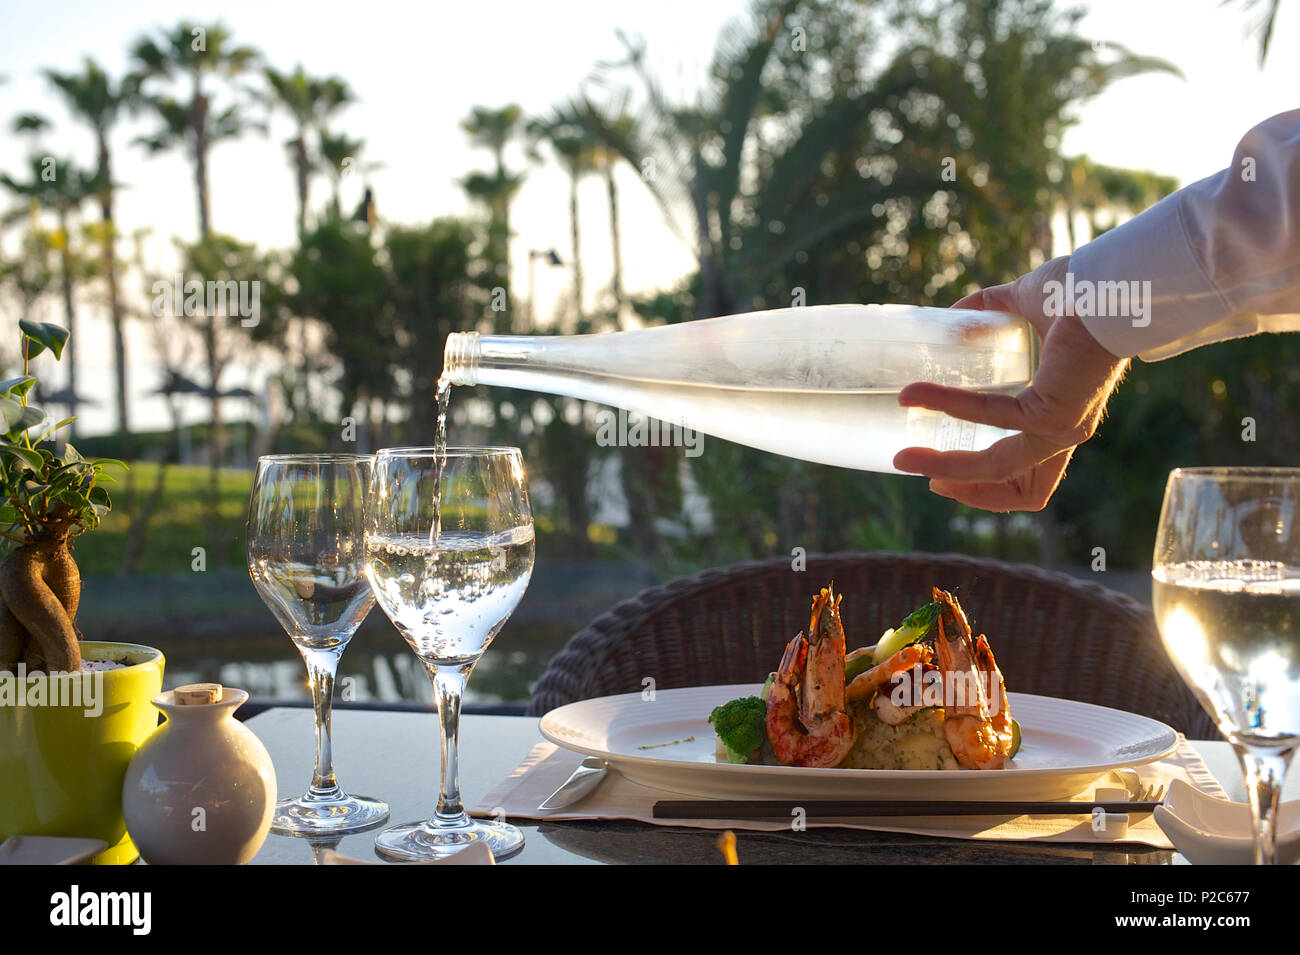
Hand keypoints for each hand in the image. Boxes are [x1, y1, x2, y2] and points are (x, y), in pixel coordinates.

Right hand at [892, 255, 1128, 511]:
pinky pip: (989, 416)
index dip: (986, 483)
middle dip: (958, 484)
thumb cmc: (1082, 291)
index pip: (1029, 475)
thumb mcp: (1025, 306)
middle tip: (912, 467)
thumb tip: (954, 313)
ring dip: (947, 467)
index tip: (944, 473)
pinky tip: (916, 395)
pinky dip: (948, 406)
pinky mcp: (1051, 414)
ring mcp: (1060, 429)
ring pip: (997, 468)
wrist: (1110, 281)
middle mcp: (1065, 432)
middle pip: (1012, 485)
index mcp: (1061, 416)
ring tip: (904, 458)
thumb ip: (992, 309)